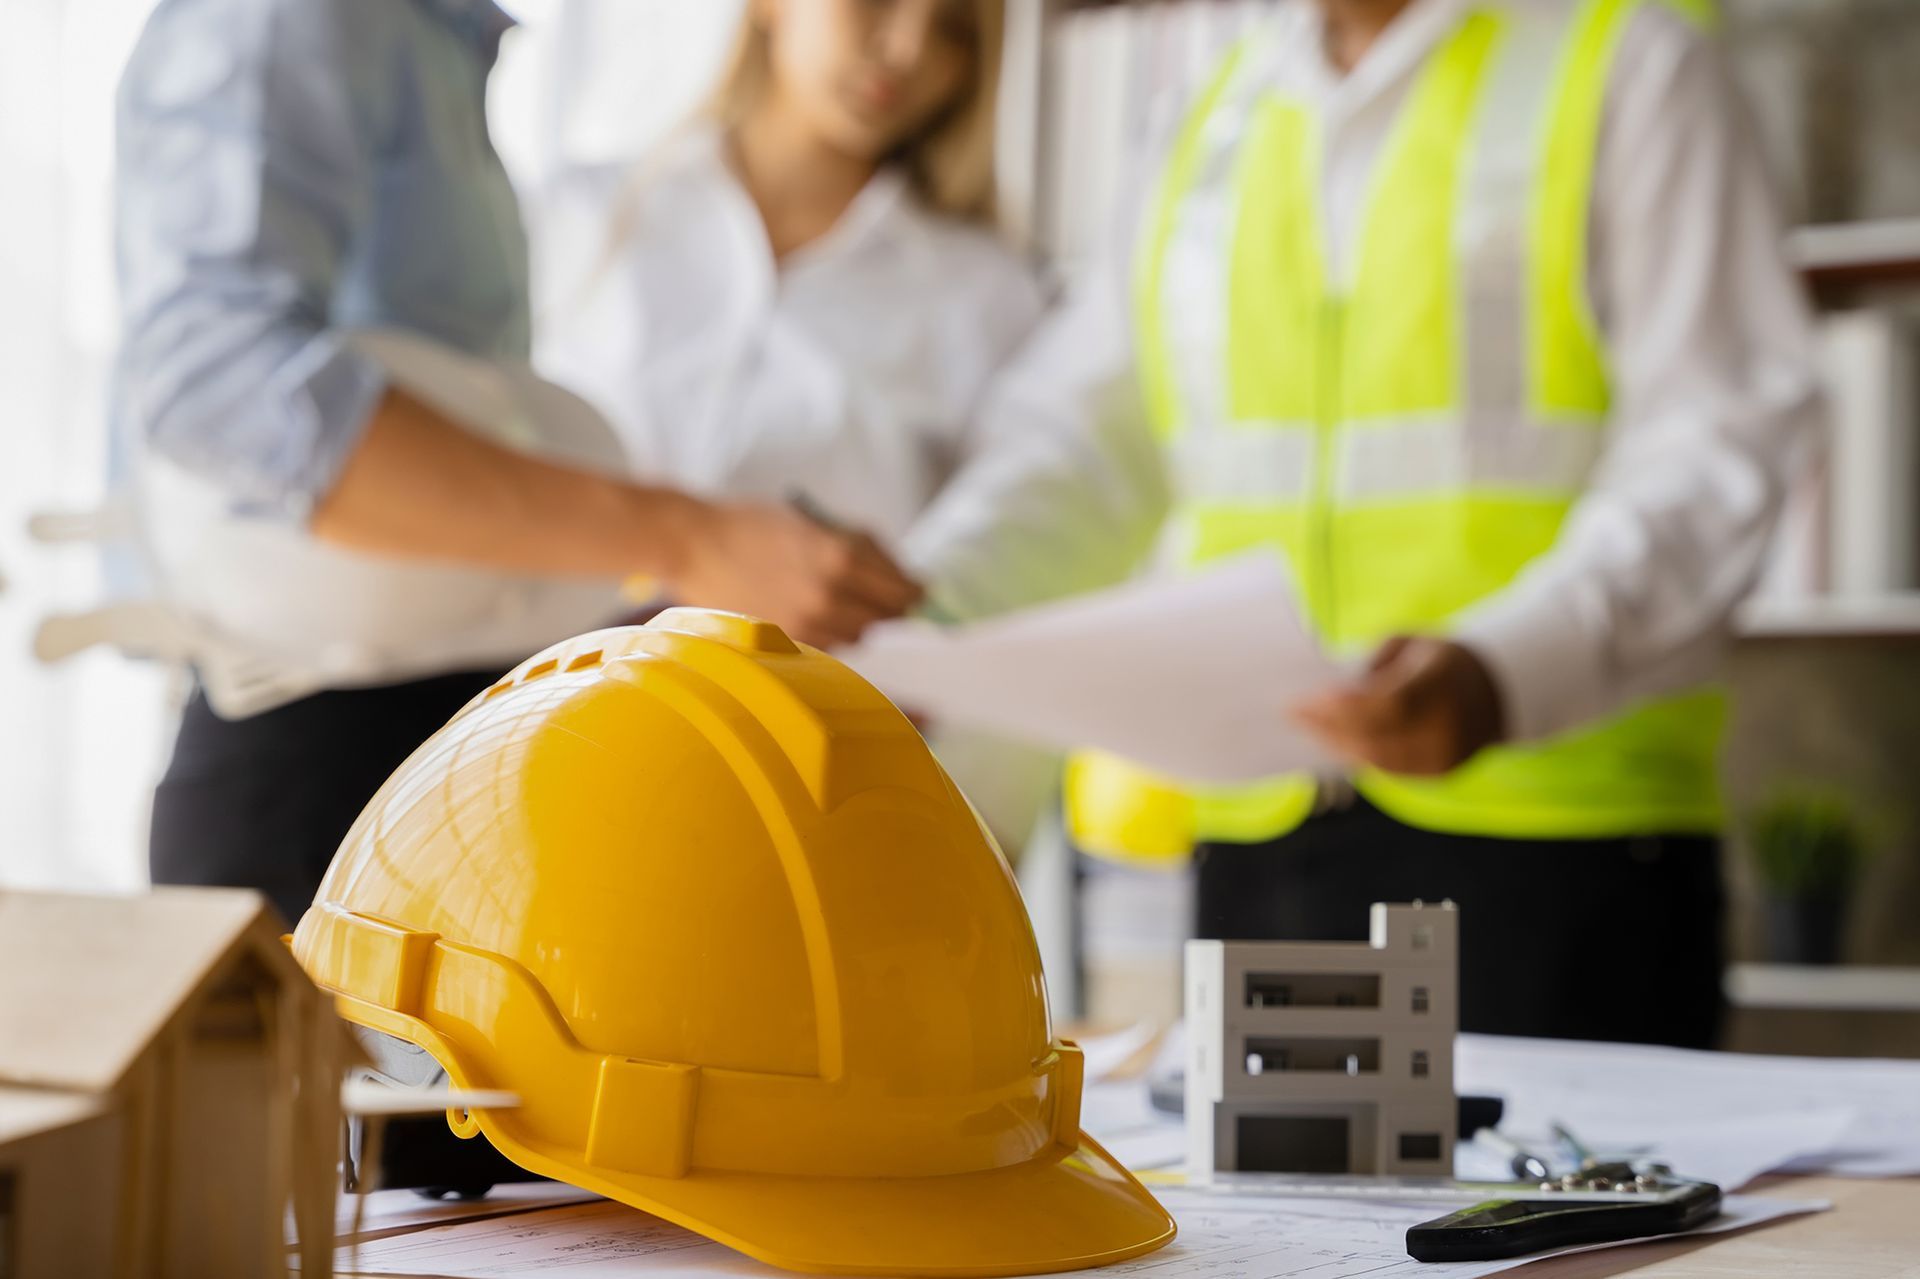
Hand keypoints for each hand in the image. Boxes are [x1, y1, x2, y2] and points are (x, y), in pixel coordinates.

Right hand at [666, 500, 922, 648]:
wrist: (695, 544)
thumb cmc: (755, 525)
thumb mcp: (817, 524)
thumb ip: (863, 549)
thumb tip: (903, 578)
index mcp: (842, 556)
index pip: (902, 590)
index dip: (914, 592)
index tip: (918, 592)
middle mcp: (829, 594)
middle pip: (886, 620)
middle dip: (891, 610)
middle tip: (888, 602)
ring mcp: (807, 622)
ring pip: (859, 638)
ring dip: (862, 625)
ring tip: (848, 607)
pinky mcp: (786, 639)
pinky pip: (829, 647)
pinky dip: (834, 636)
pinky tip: (822, 619)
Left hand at [1291, 636, 1504, 776]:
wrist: (1496, 690)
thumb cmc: (1438, 658)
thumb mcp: (1408, 644)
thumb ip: (1371, 665)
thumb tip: (1327, 692)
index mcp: (1442, 683)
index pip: (1388, 704)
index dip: (1343, 707)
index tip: (1304, 700)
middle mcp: (1448, 726)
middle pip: (1374, 736)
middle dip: (1326, 726)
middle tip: (1292, 713)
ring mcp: (1446, 755)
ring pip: (1376, 759)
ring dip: (1336, 743)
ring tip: (1307, 726)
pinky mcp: (1439, 773)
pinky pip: (1388, 769)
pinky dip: (1357, 755)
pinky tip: (1334, 740)